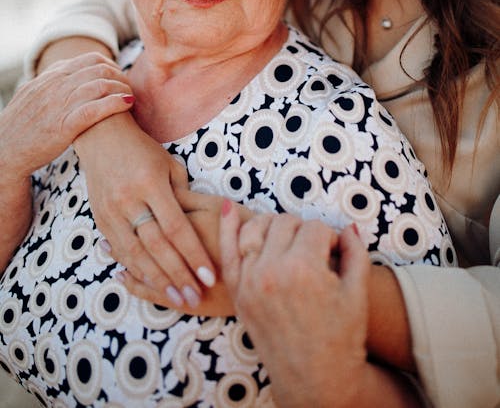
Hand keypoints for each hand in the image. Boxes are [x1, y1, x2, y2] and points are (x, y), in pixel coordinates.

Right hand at [0, 52, 134, 181]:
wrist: (4, 151)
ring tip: (130, 98)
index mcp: (51, 77)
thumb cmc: (21, 126)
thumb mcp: (32, 94)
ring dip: (122, 89)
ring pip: (100, 86)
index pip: (90, 59)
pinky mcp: (64, 126)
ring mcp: (59, 105)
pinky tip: (126, 104)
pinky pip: (94, 109)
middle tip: (128, 88)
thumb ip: (51, 81)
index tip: (119, 77)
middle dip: (121, 76)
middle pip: (100, 70)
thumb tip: (67, 71)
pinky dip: (115, 103)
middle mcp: (56, 86)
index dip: (112, 66)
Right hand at [74, 115, 216, 309]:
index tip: (210, 276)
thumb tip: (196, 228)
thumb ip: (183, 196)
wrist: (102, 136)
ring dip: (158, 280)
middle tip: (196, 296)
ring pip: (135, 254)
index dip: (193, 254)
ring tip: (178, 298)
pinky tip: (151, 284)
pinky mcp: (100, 219)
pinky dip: (136, 269)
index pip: (176, 227)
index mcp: (150, 183)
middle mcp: (128, 199)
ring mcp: (111, 211)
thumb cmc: (144, 150)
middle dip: (178, 275)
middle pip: (156, 246)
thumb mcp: (169, 165)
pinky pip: (119, 250)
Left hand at [220, 205, 419, 407]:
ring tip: (288, 238)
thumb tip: (349, 227)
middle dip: (304, 230)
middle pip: (286, 223)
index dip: (330, 238)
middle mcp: (271, 271)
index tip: (336, 254)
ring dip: (273, 225)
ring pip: (257, 228)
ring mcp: (250, 282)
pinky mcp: (238, 293)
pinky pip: (227, 252)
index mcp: (304, 269)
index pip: (316, 228)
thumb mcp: (357, 294)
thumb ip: (356, 253)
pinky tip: (227, 207)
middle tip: (316, 251)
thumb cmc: (341, 339)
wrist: (316, 381)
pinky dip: (227, 227)